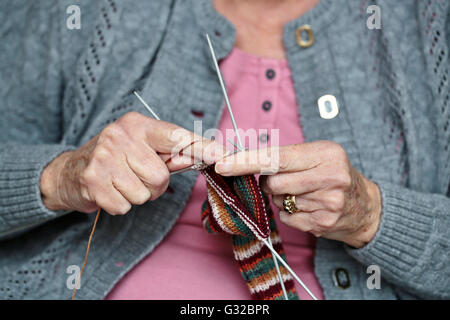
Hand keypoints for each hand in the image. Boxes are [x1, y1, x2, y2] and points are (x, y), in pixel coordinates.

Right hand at [40, 112, 224, 214]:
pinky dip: (121, 204)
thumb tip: (200, 157)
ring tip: (123, 183)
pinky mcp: (93, 182)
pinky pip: (126, 206)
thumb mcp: (142, 147)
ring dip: (138, 195)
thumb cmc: (116, 158)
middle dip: (155, 184)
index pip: (175, 136)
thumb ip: (170, 153)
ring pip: (144, 193)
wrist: (70, 171)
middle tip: (137, 176)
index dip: (200, 147)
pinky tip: (111, 191)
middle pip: (160, 175)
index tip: (220, 155)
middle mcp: (119, 136)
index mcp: (137, 124)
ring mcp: (103, 159)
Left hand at [214, 141, 381, 247]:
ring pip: (278, 200)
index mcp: (326, 153)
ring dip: (282, 198)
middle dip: (270, 183)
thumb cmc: (334, 175)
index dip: (246, 162)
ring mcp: (328, 202)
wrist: (367, 207)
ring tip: (304, 194)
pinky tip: (309, 208)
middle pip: (273, 182)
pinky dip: (290, 213)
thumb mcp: (319, 155)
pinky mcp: (323, 223)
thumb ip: (286, 157)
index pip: (276, 157)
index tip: (223, 165)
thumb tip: (245, 163)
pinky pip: (286, 218)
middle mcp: (329, 176)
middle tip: (286, 181)